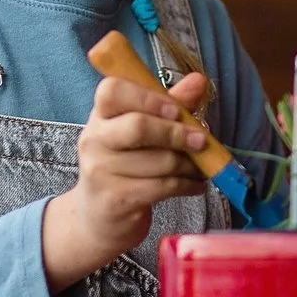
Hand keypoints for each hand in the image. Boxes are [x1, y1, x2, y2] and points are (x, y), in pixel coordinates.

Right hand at [43, 70, 212, 290]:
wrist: (98, 216)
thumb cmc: (125, 166)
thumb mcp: (141, 130)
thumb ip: (169, 104)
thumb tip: (199, 80)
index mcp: (100, 116)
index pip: (113, 90)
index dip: (149, 97)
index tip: (176, 109)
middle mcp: (94, 140)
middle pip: (138, 126)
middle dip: (178, 133)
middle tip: (202, 140)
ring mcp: (101, 172)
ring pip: (160, 161)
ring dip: (190, 164)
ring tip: (201, 167)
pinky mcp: (116, 200)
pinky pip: (164, 186)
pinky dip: (188, 185)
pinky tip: (196, 185)